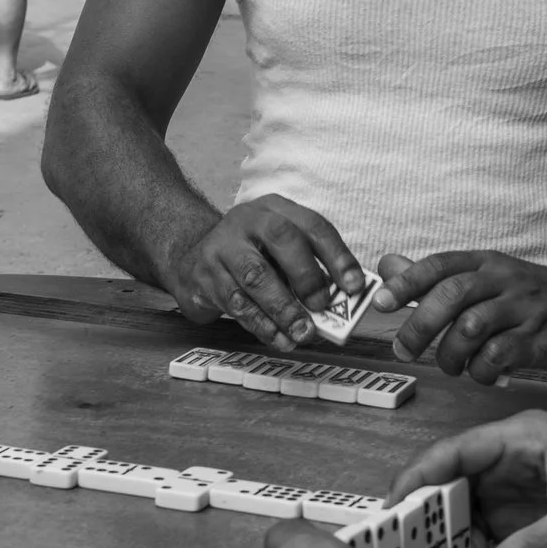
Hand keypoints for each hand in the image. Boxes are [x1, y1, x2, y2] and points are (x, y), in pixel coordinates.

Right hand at [166, 196, 367, 351]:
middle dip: (306, 276)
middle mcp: (247, 221)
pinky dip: (262, 325)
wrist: (191, 258)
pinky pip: (237, 303)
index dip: (337, 255)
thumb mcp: (277, 249)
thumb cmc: (250, 255)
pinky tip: (279, 338)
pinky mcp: (204, 276)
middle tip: (322, 307)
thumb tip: (341, 301)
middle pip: (281, 238)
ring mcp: (222, 247)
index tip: (355, 286)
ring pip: (256, 276)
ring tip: (303, 333)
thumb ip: (307, 269)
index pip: (312, 225)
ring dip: (284, 309)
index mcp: (275, 209)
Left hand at [376, 251, 546, 383]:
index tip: (380, 302)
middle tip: (404, 349)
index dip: (406, 283)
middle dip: (420, 326)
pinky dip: (481, 370)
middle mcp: (504, 280)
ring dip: (450, 355)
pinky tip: (482, 373)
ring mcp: (524, 308)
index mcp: (485, 262)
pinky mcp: (541, 339)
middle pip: (452, 296)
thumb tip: (387, 266)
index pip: (439, 265)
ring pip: (472, 328)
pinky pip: (500, 356)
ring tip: (451, 366)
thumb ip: (435, 277)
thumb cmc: (528, 296)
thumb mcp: (485, 276)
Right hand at [393, 411, 546, 547]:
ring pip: (467, 510)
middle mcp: (513, 460)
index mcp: (522, 438)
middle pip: (453, 483)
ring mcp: (521, 489)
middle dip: (425, 514)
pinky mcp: (532, 515)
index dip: (417, 478)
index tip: (390, 511)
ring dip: (447, 537)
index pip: (454, 452)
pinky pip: (489, 531)